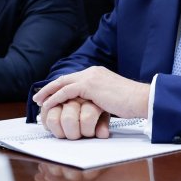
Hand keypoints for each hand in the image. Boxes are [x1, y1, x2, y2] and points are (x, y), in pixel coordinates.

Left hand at [33, 67, 150, 136]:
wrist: (142, 99)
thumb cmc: (132, 103)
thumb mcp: (112, 99)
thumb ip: (99, 99)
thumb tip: (93, 108)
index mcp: (98, 74)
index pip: (74, 79)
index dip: (60, 87)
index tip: (50, 95)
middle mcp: (92, 72)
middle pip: (65, 78)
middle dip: (50, 88)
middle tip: (38, 97)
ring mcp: (91, 76)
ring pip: (62, 83)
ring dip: (48, 93)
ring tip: (38, 102)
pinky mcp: (89, 85)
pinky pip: (66, 91)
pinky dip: (55, 98)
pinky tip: (48, 105)